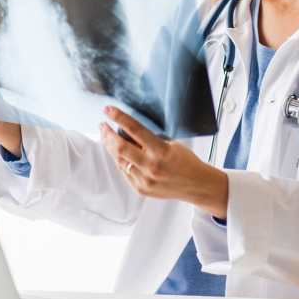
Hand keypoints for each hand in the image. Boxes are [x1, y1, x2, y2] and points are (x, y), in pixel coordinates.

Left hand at [99, 107, 228, 218]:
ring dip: (109, 146)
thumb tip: (125, 132)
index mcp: (161, 150)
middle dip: (107, 133)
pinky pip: (124, 171)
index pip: (135, 129)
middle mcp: (152, 166)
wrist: (195, 185)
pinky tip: (115, 151)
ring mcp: (145, 179)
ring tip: (105, 136)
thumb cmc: (184, 160)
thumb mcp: (170, 144)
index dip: (119, 117)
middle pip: (120, 147)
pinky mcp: (141, 188)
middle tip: (102, 125)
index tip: (108, 109)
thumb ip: (148, 140)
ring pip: (119, 160)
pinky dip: (118, 159)